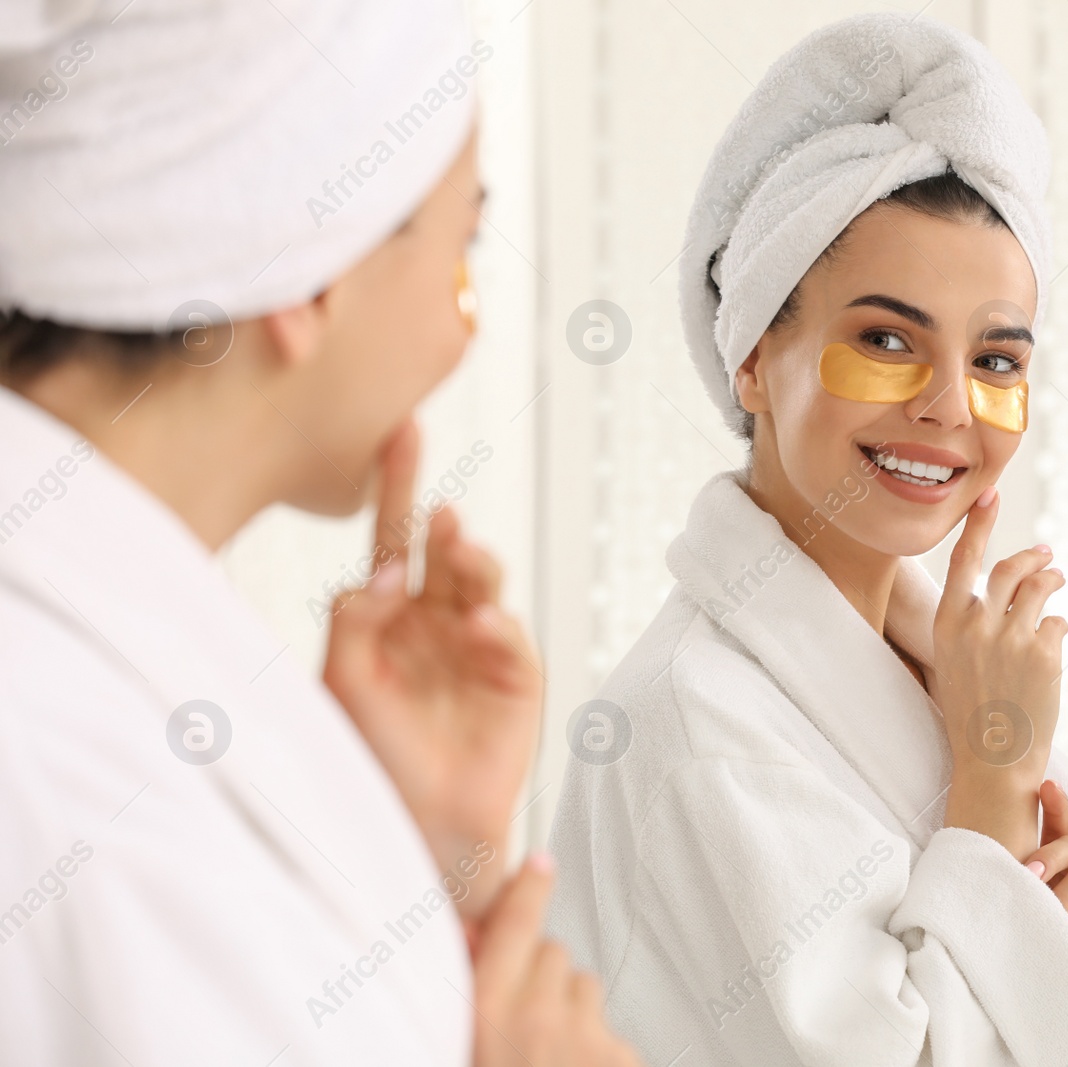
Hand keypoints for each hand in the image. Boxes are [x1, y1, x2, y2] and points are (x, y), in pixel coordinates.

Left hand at [324, 419, 543, 919]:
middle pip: (443, 552)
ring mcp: (478, 644)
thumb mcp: (340, 681)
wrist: (419, 821)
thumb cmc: (372, 753)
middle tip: (440, 514)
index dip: (397, 487)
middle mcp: (435, 620)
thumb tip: (388, 569)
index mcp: (389, 615)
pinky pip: (508, 637)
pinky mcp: (517, 675)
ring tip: (461, 551)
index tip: (401, 431)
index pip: (393, 540)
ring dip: (472, 561)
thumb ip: (353, 620)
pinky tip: (477, 625)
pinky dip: (495, 626)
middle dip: (443, 528)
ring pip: (479, 581)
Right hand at [474, 856, 640, 1066]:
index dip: (528, 888)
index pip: (516, 923)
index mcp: (489, 1010)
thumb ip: (468, 986)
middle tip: (520, 1018)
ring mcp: (585, 1034)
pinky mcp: (619, 1054)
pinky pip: (607, 1025)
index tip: (538, 865)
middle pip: (552, 951)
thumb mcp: (462, 1040)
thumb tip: (471, 937)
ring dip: (568, 1006)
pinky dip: (592, 1043)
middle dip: (537, 971)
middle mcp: (540, 1015)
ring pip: (583, 985)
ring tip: (546, 1051)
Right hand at [932, 485, 1067, 858]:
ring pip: (1040, 588)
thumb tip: (1008, 586)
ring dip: (1053, 581)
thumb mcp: (957, 659)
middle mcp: (977, 623)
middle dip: (1032, 556)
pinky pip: (1058, 623)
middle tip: (1047, 554)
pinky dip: (1058, 627)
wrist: (993, 760)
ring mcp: (1012, 635)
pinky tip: (1053, 644)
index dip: (979, 524)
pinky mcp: (1045, 650)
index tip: (990, 495)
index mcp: (948, 623)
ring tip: (1058, 581)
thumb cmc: (973, 712)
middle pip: (1010, 568)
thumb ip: (974, 622)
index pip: (964, 559)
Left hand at [1023, 779, 1067, 989]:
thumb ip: (1017, 892)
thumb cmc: (1048, 957)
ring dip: (1063, 892)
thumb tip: (979, 870)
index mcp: (1066, 873)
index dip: (1055, 806)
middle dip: (1048, 855)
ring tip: (1048, 913)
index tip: (1046, 784)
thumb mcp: (1028, 918)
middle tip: (1028, 875)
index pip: (1061, 831)